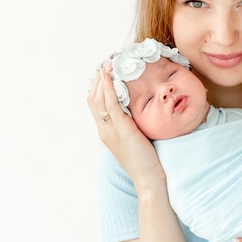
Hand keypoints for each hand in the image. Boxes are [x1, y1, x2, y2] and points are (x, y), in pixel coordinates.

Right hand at [87, 62, 165, 190]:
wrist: (149, 178)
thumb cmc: (146, 161)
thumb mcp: (135, 139)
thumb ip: (132, 125)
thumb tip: (137, 112)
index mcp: (106, 132)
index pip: (95, 105)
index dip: (97, 87)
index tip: (105, 72)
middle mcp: (104, 130)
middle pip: (92, 99)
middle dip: (97, 79)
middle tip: (106, 62)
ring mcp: (110, 130)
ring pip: (98, 99)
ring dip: (102, 79)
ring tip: (109, 63)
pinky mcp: (121, 129)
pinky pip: (110, 104)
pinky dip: (108, 88)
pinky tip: (110, 76)